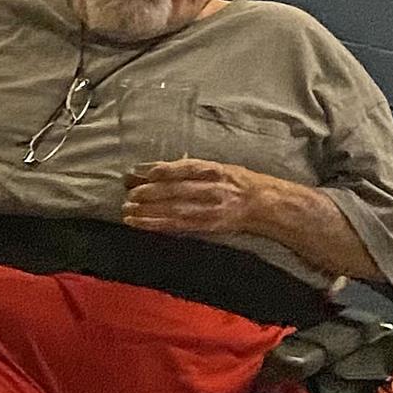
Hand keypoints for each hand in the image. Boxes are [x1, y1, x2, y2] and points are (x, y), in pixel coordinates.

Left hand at [122, 159, 264, 235]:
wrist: (265, 204)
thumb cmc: (236, 181)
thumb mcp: (217, 166)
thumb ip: (189, 168)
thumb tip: (153, 168)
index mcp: (215, 170)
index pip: (185, 169)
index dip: (162, 170)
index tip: (141, 172)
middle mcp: (213, 189)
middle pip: (177, 190)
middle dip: (149, 192)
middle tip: (129, 194)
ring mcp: (211, 209)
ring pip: (175, 210)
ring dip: (148, 211)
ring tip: (127, 211)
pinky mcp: (208, 225)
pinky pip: (179, 226)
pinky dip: (156, 224)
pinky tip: (139, 223)